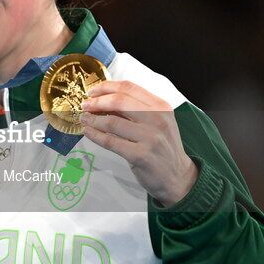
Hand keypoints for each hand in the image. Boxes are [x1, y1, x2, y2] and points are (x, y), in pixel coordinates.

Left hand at [79, 81, 197, 205]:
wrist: (178, 176)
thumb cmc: (162, 147)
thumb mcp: (156, 122)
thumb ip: (135, 110)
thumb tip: (103, 100)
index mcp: (161, 106)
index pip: (129, 88)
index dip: (107, 87)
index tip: (93, 92)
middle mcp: (158, 119)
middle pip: (119, 101)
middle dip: (97, 102)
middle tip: (85, 105)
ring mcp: (150, 138)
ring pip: (112, 122)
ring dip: (93, 119)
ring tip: (84, 119)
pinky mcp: (141, 156)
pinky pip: (111, 142)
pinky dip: (95, 135)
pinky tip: (88, 132)